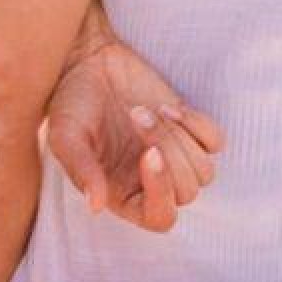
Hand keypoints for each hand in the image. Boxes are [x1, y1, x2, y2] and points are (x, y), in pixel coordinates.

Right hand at [40, 31, 220, 232]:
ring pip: (204, 171)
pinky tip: (170, 108)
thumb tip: (96, 205)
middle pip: (186, 191)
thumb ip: (80, 170)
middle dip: (167, 149)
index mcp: (123, 194)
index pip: (160, 218)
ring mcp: (174, 157)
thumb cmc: (72, 103)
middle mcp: (151, 182)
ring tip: (148, 109)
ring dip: (180, 136)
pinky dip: (198, 125)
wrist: (88, 64)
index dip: (162, 193)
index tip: (148, 154)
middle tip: (136, 114)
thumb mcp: (65, 136)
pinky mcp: (188, 130)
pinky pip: (216, 142)